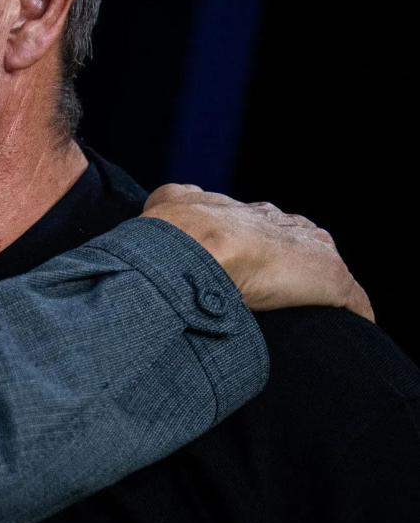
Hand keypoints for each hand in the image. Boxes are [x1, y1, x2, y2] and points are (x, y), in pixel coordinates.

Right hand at [142, 184, 372, 321]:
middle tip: (277, 292)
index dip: (260, 245)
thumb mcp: (170, 200)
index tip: (252, 264)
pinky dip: (353, 313)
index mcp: (252, 213)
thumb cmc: (180, 230)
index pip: (267, 225)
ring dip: (320, 288)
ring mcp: (313, 251)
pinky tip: (351, 329)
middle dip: (294, 263)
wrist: (198, 248)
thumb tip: (184, 194)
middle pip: (302, 242)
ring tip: (311, 314)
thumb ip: (179, 196)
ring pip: (327, 268)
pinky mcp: (333, 281)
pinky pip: (353, 299)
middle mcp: (288, 225)